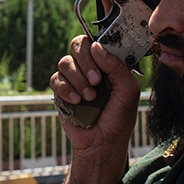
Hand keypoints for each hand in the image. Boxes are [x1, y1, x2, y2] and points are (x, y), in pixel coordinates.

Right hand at [47, 35, 140, 183]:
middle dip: (86, 61)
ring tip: (89, 97)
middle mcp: (90, 67)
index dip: (98, 45)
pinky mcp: (60, 91)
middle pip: (78, 44)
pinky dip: (66, 89)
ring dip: (78, 78)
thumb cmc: (119, 118)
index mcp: (107, 63)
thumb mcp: (128, 91)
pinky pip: (55, 79)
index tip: (102, 58)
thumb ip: (117, 67)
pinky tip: (77, 101)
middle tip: (97, 80)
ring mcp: (74, 78)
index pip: (98, 40)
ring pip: (65, 61)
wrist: (102, 143)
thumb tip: (97, 46)